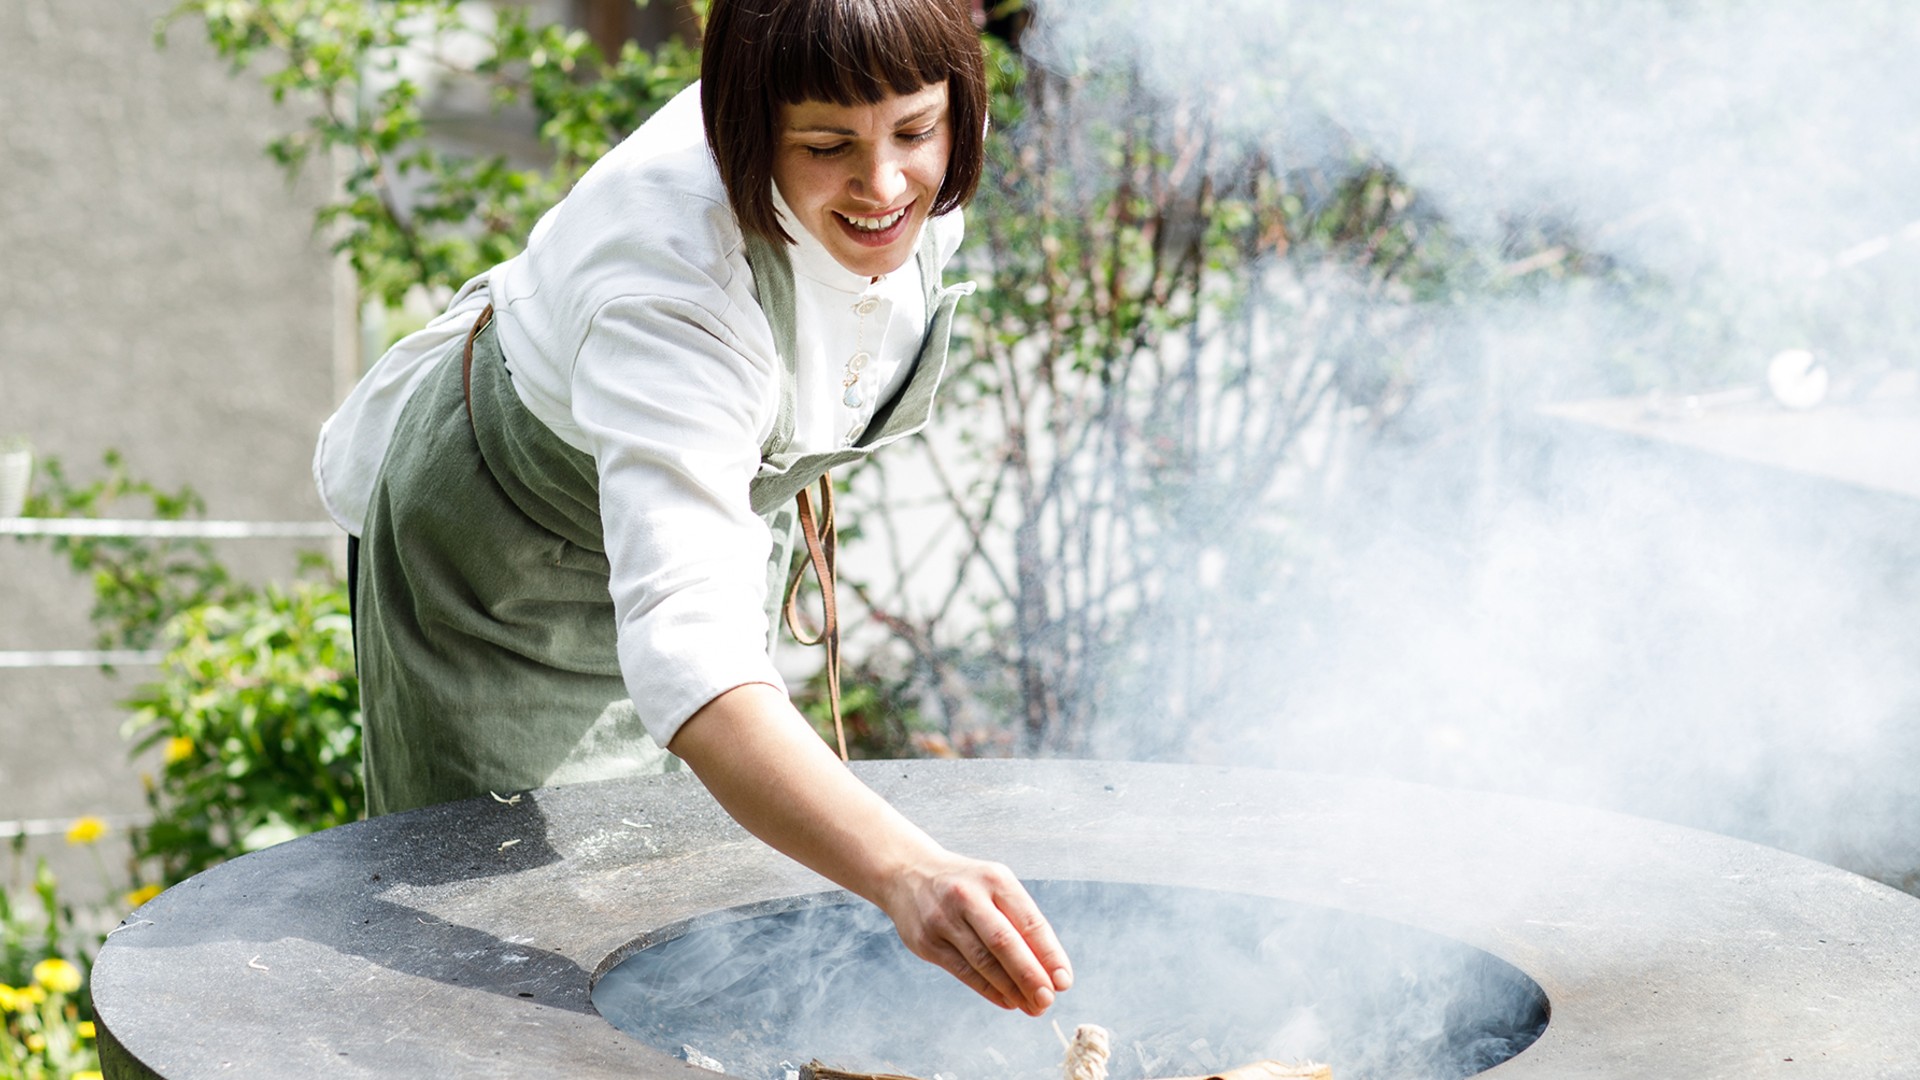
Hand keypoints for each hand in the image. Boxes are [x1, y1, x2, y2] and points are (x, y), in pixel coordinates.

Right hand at [879, 852, 1073, 1014]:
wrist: (909, 873)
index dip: (1049, 954)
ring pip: (983, 961)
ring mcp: (943, 919)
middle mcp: (968, 896)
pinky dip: (988, 990)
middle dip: (1030, 976)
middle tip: (1047, 1000)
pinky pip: (963, 972)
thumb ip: (1021, 922)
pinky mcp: (927, 941)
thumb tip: (1051, 971)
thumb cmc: (967, 886)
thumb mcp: (996, 887)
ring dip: (1011, 989)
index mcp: (995, 879)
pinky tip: (1007, 1001)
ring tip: (1031, 1006)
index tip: (1064, 981)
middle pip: (1004, 943)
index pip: (1029, 921)